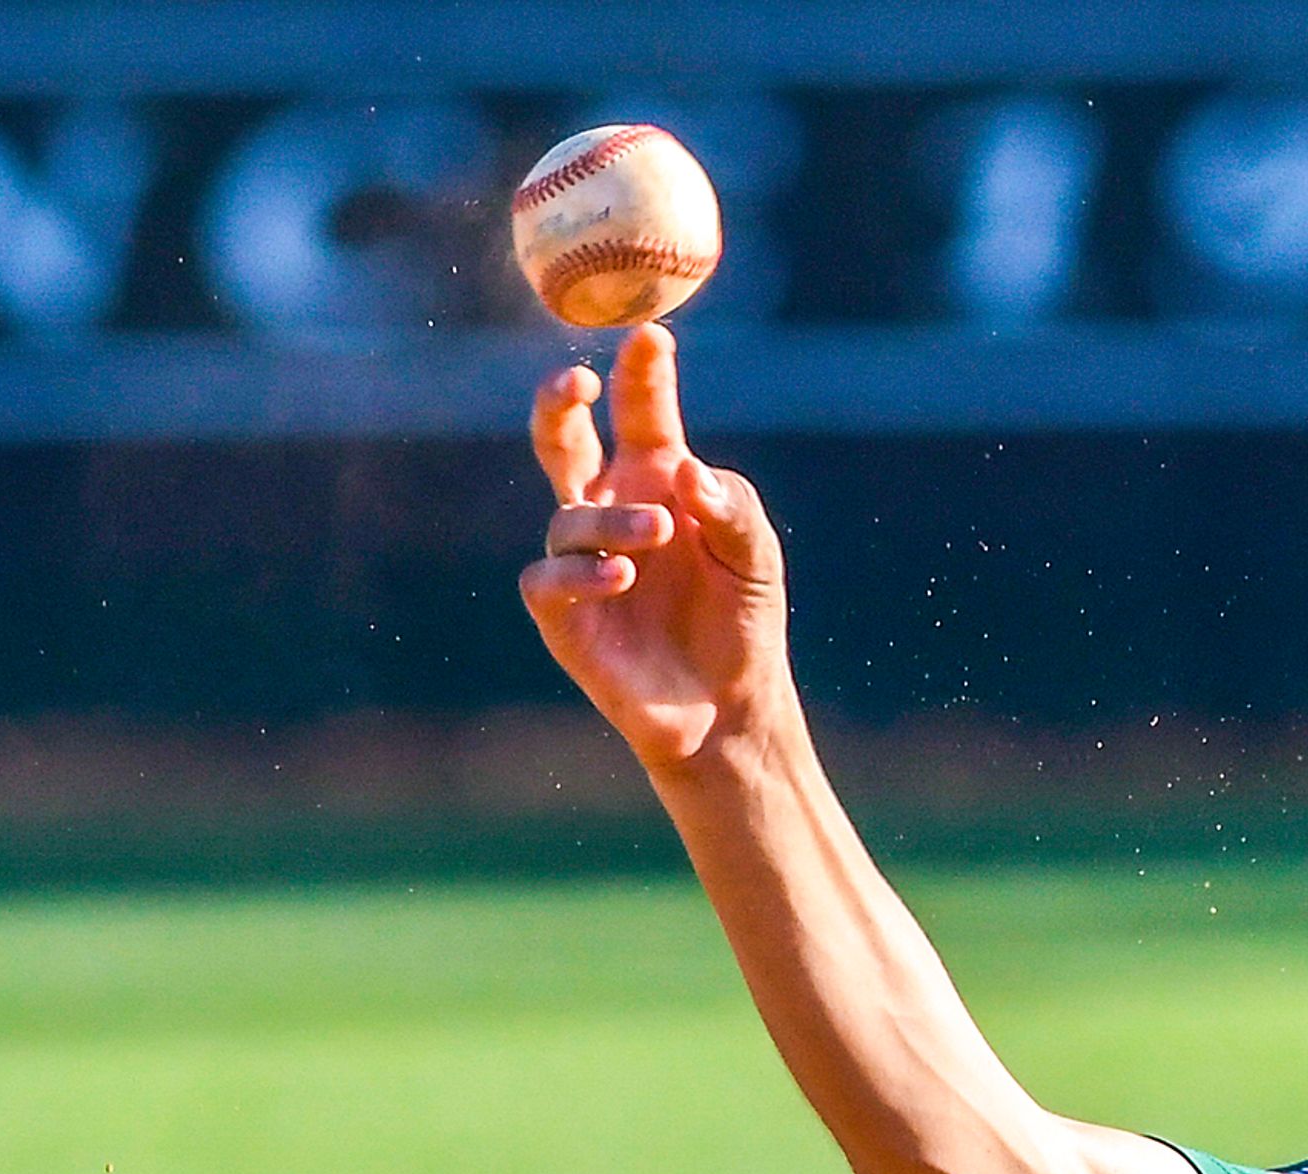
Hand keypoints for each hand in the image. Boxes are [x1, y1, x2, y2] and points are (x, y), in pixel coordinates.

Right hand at [519, 325, 787, 768]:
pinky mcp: (562, 612)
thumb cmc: (744, 622)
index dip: (642, 373)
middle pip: (563, 439)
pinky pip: (550, 577)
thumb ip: (731, 508)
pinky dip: (582, 572)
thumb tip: (686, 473)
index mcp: (659, 480)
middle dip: (559, 403)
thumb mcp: (757, 559)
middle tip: (580, 382)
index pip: (643, 413)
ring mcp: (582, 558)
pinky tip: (622, 577)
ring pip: (570, 515)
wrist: (727, 705)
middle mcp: (611, 508)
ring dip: (613, 519)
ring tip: (658, 534)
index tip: (649, 333)